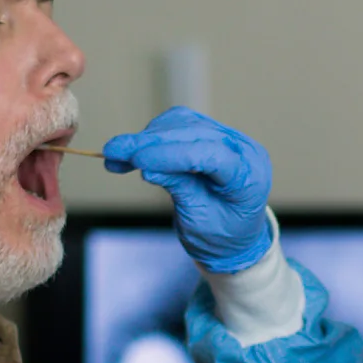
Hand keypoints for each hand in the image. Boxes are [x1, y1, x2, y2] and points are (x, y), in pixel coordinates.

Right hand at [103, 107, 274, 272]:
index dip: (171, 155)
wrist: (233, 238)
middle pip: (194, 134)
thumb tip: (148, 168)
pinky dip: (153, 137)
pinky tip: (132, 153)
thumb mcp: (199, 220)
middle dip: (150, 143)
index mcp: (249, 176)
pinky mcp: (211, 135)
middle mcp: (243, 150)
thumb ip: (180, 190)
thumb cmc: (221, 236)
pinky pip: (179, 126)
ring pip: (183, 124)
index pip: (211, 155)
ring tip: (116, 155)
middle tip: (113, 152)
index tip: (137, 161)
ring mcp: (228, 139)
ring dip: (147, 138)